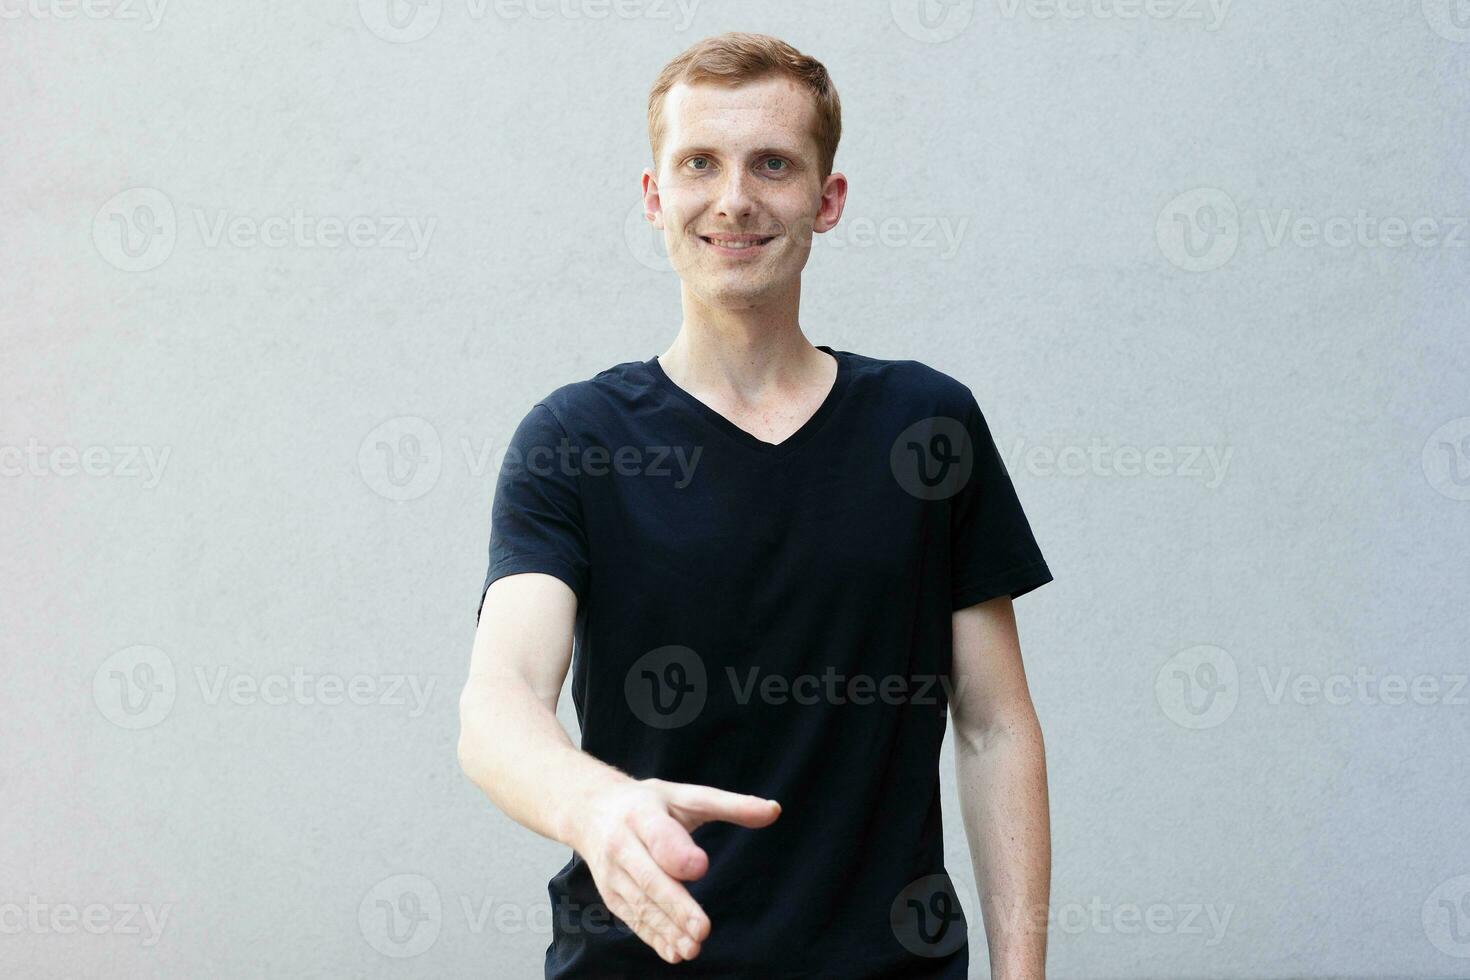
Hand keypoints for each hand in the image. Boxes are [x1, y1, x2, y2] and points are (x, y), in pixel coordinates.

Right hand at [571, 777, 780, 964]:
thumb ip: (730, 805)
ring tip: (693, 947)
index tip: (700, 867)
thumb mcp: (686, 795)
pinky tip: (674, 951)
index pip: (659, 836)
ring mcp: (613, 874)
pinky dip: (653, 937)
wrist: (591, 811)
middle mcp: (622, 845)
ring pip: (641, 904)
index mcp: (642, 814)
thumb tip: (774, 811)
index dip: (677, 852)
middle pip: (650, 878)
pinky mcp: (611, 895)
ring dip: (666, 928)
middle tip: (703, 929)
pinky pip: (633, 919)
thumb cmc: (647, 803)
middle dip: (676, 906)